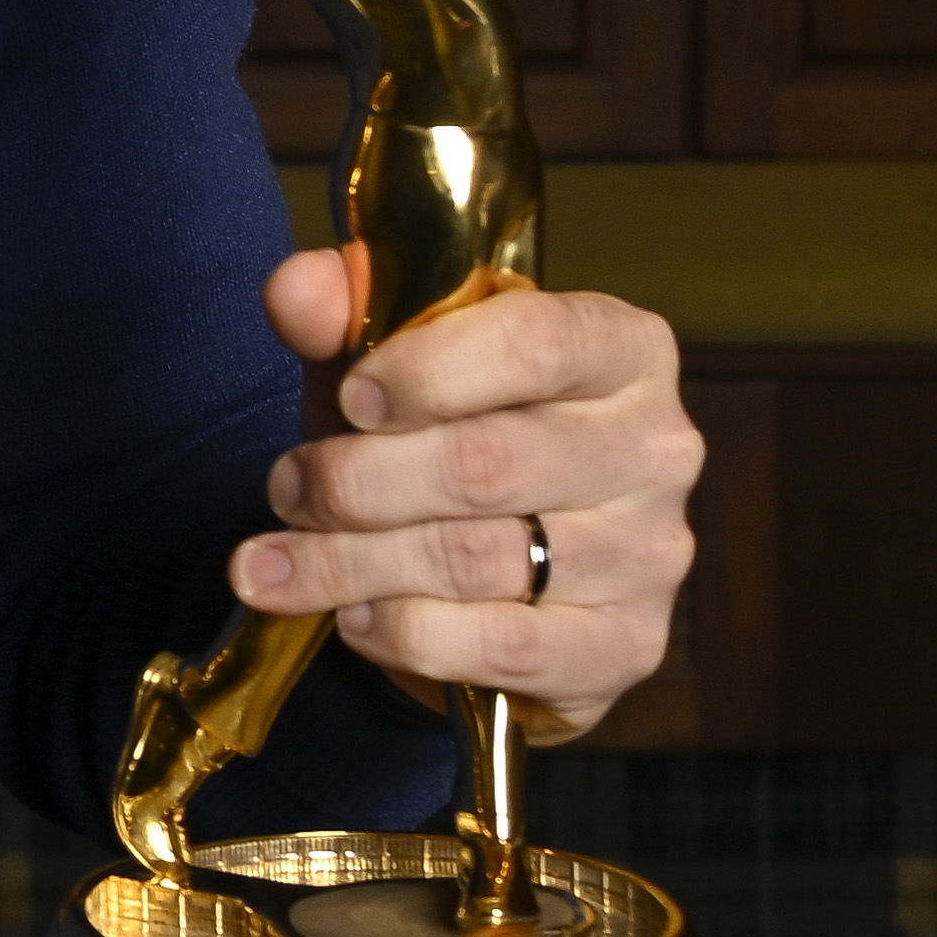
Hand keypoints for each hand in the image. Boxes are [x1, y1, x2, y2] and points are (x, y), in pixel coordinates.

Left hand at [232, 260, 696, 741]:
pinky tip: (352, 617)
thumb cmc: (446, 435)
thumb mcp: (394, 361)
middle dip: (356, 481)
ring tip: (278, 564)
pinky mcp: (626, 646)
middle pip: (487, 463)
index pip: (538, 342)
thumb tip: (295, 289)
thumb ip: (346, 315)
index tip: (351, 398)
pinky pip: (500, 646)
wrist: (501, 568)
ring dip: (351, 564)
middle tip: (286, 488)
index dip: (428, 371)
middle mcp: (657, 448)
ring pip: (477, 560)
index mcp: (624, 349)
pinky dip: (404, 634)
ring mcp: (651, 555)